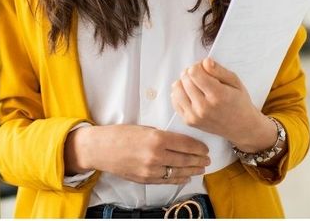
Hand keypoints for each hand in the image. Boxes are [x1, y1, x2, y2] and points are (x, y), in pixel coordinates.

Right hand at [64, 124, 209, 184]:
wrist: (101, 149)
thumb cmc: (121, 134)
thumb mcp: (145, 128)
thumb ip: (163, 135)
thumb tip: (181, 141)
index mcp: (157, 138)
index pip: (186, 144)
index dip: (198, 147)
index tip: (206, 148)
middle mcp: (155, 155)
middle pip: (185, 159)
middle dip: (199, 160)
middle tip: (208, 160)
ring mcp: (150, 170)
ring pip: (178, 172)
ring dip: (192, 171)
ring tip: (201, 169)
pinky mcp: (145, 179)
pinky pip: (166, 180)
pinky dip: (178, 179)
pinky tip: (186, 177)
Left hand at [171, 58, 277, 151]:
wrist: (241, 127)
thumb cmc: (239, 102)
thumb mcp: (235, 82)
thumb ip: (219, 70)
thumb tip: (204, 62)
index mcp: (217, 95)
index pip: (194, 73)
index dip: (198, 66)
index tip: (204, 68)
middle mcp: (204, 107)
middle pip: (185, 79)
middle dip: (191, 72)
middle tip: (201, 75)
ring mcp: (194, 116)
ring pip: (176, 89)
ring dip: (184, 82)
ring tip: (195, 84)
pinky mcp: (189, 121)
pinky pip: (175, 101)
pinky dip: (180, 93)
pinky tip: (190, 93)